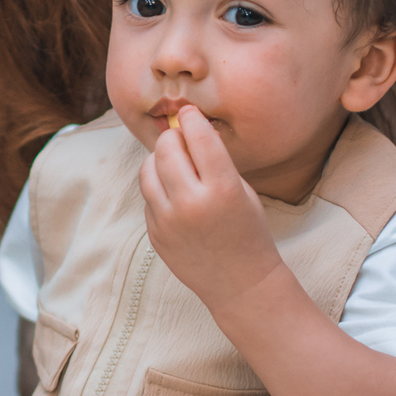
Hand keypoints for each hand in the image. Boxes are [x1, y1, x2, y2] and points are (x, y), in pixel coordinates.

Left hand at [140, 105, 279, 309]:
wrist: (240, 283)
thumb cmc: (248, 232)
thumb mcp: (242, 191)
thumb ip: (215, 162)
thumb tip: (189, 130)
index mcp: (222, 189)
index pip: (199, 137)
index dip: (192, 119)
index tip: (190, 113)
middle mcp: (191, 204)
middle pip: (166, 149)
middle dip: (173, 137)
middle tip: (181, 138)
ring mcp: (169, 221)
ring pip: (148, 170)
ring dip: (159, 160)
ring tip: (174, 163)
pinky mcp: (155, 234)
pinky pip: (148, 197)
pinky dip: (158, 188)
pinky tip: (175, 195)